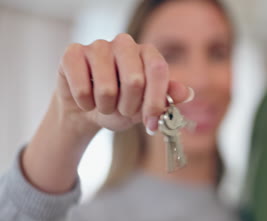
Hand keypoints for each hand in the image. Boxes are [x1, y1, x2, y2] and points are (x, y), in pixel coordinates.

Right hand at [21, 34, 192, 193]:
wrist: (89, 111)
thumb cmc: (122, 105)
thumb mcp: (148, 106)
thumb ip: (167, 99)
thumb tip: (187, 93)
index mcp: (148, 53)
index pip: (158, 70)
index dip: (155, 101)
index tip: (151, 123)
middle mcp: (124, 43)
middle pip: (134, 80)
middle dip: (130, 107)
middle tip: (123, 110)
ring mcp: (98, 46)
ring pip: (107, 88)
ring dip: (106, 107)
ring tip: (104, 104)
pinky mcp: (73, 53)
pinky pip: (81, 87)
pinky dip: (85, 103)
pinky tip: (86, 99)